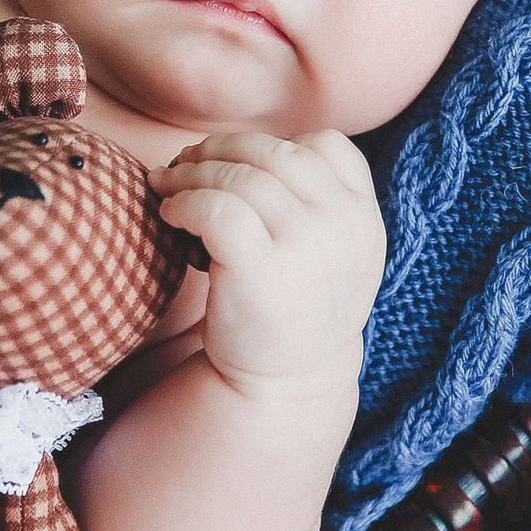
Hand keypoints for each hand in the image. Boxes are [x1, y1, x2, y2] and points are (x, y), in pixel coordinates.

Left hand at [144, 132, 380, 401]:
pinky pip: (216, 207)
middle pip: (272, 152)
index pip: (327, 145)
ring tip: (167, 186)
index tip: (241, 167)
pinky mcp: (262, 268)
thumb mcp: (330, 253)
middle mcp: (343, 225)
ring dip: (191, 173)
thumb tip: (241, 150)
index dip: (275, 145)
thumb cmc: (292, 310)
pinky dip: (185, 201)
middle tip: (184, 163)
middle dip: (220, 149)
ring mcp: (307, 244)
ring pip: (239, 176)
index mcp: (363, 217)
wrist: (285, 386)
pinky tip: (171, 216)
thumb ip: (315, 202)